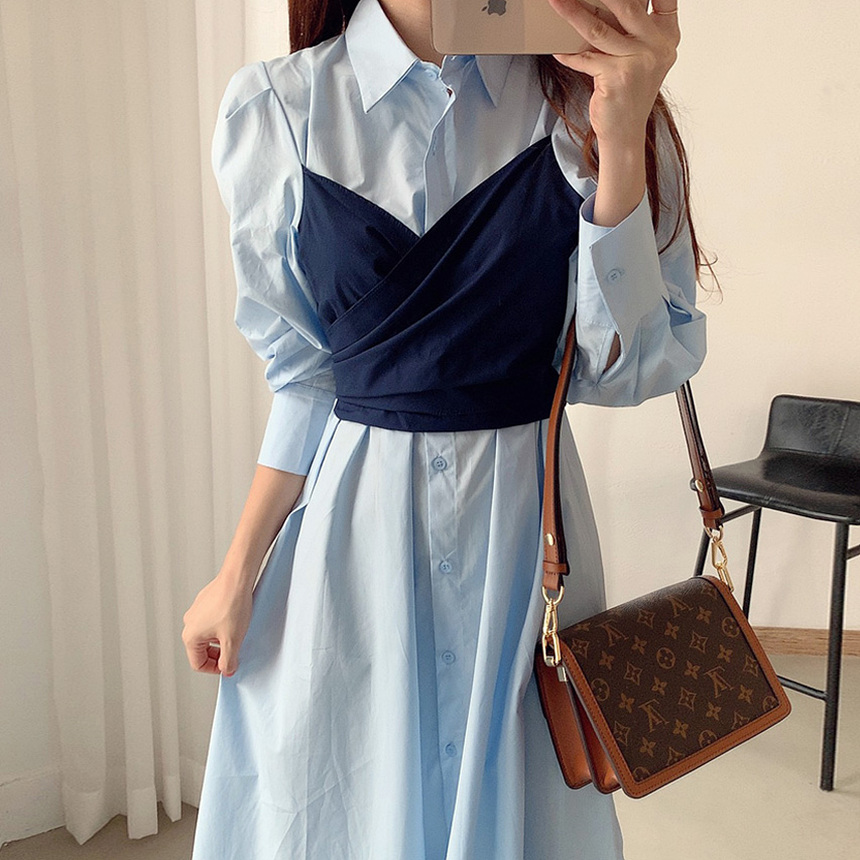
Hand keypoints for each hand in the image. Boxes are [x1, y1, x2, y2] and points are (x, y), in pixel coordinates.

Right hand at [181, 572, 252, 676]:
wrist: (237, 578)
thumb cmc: (232, 605)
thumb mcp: (233, 641)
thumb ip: (228, 661)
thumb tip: (227, 670)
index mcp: (190, 636)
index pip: (198, 664)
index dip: (215, 669)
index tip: (229, 665)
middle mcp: (189, 623)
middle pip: (202, 650)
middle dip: (218, 654)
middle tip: (235, 651)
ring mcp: (196, 612)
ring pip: (207, 636)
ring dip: (221, 640)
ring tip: (236, 633)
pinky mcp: (205, 603)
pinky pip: (211, 622)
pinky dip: (221, 626)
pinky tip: (235, 620)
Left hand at [546, 0, 680, 148]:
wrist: (625, 133)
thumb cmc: (629, 93)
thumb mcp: (637, 56)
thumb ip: (629, 30)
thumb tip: (603, 4)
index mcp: (667, 35)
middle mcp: (658, 46)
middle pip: (627, 5)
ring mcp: (639, 62)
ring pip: (599, 29)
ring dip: (572, 13)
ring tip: (555, 2)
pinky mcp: (617, 78)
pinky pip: (586, 58)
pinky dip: (569, 54)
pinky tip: (557, 49)